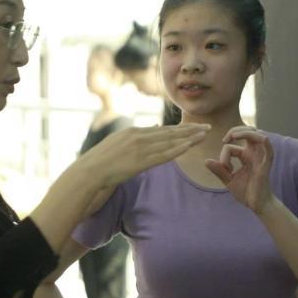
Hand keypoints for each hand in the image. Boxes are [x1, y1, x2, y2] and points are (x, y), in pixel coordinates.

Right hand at [82, 123, 209, 186]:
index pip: (162, 130)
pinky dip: (178, 149)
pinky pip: (164, 154)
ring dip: (189, 138)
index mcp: (134, 132)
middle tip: (207, 127)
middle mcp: (139, 136)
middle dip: (190, 130)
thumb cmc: (101, 161)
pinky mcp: (141, 161)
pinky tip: (190, 146)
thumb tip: (153, 128)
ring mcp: (140, 148)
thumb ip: (136, 136)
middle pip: (170, 133)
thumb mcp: (118, 143)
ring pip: (170, 141)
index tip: (194, 127)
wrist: (90, 170)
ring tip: (204, 134)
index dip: (180, 129)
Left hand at [204, 127, 274, 213]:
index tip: (224, 168)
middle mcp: (253, 154)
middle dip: (235, 130)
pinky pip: (269, 149)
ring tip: (233, 136)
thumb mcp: (228, 180)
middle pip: (248, 132)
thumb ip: (219, 170)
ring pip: (258, 136)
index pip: (231, 147)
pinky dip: (264, 141)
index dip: (224, 154)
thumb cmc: (246, 193)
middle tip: (224, 139)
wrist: (256, 205)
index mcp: (245, 156)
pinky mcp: (265, 165)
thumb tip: (206, 161)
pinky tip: (257, 138)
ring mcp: (260, 158)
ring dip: (246, 132)